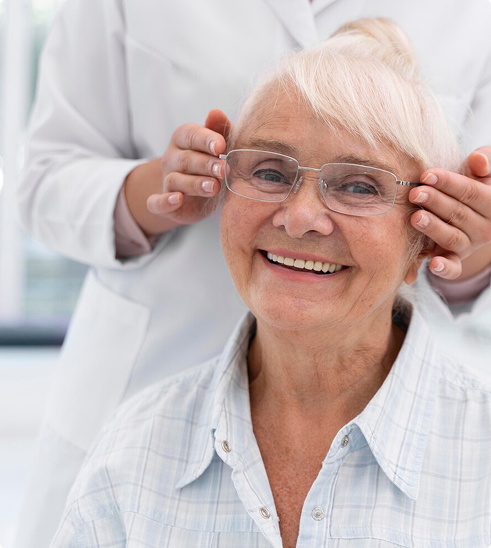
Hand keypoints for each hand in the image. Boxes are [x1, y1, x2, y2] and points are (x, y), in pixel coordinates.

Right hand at [145, 109, 231, 226]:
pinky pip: (157, 202)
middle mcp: (171, 158)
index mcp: (183, 140)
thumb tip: (216, 112)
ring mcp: (166, 181)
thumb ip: (219, 130)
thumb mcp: (218, 147)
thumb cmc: (211, 164)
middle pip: (185, 159)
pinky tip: (177, 200)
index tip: (221, 146)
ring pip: (175, 180)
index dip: (205, 140)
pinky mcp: (163, 204)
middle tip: (224, 169)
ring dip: (195, 184)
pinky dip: (164, 201)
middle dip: (205, 164)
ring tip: (214, 187)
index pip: (191, 135)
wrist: (197, 196)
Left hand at [409, 147, 490, 278]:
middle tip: (415, 194)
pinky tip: (434, 264)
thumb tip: (478, 160)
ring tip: (416, 218)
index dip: (448, 183)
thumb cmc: (470, 185)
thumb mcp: (480, 173)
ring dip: (434, 229)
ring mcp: (469, 245)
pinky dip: (445, 268)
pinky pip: (453, 268)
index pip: (471, 192)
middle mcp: (484, 227)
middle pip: (458, 214)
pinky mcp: (456, 260)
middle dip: (435, 202)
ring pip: (452, 237)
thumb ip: (483, 162)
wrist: (468, 213)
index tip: (426, 175)